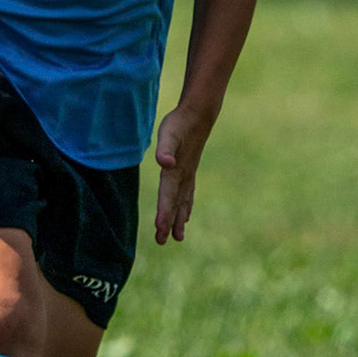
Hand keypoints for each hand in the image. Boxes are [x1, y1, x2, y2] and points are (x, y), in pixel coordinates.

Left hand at [152, 105, 213, 244]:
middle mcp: (183, 176)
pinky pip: (187, 194)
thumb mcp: (167, 134)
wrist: (198, 115)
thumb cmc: (179, 124)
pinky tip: (185, 216)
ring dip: (178, 219)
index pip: (168, 196)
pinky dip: (186, 207)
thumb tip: (165, 163)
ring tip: (178, 237)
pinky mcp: (189, 171)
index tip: (160, 230)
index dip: (164, 213)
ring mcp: (188, 175)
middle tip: (162, 241)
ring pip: (183, 202)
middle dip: (168, 223)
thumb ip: (165, 149)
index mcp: (175, 171)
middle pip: (174, 204)